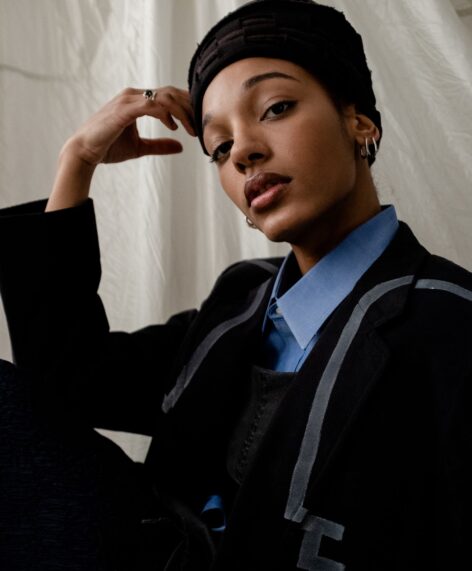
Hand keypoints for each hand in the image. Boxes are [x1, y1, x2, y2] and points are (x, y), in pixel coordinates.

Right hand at [65, 86, 195, 165]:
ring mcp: (129, 100)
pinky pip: (152, 105)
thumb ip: (160, 145)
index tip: (197, 123)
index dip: (186, 107)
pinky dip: (166, 114)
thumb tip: (180, 146)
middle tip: (200, 125)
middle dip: (188, 107)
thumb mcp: (140, 148)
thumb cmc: (108, 147)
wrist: (85, 151)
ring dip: (182, 112)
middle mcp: (134, 96)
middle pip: (170, 92)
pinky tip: (173, 126)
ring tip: (191, 128)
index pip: (168, 96)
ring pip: (164, 97)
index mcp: (137, 101)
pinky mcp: (125, 109)